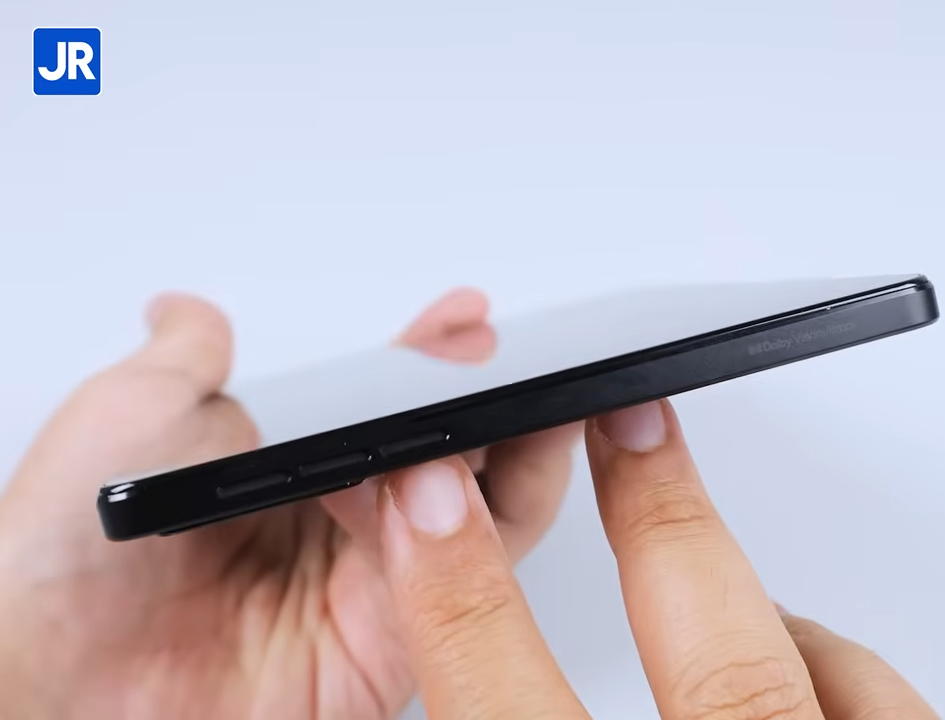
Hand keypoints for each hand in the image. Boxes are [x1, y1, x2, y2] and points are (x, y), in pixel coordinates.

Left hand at [0, 289, 581, 719]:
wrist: (48, 689)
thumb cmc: (57, 558)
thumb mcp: (124, 420)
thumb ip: (182, 361)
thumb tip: (190, 312)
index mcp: (284, 469)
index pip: (385, 401)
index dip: (432, 357)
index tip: (466, 321)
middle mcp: (335, 523)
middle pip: (451, 455)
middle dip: (496, 402)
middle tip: (524, 363)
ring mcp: (370, 582)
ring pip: (481, 514)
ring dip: (508, 455)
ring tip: (511, 406)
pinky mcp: (393, 641)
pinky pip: (466, 582)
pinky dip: (485, 530)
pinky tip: (459, 480)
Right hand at [377, 399, 939, 718]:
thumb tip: (470, 648)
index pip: (515, 715)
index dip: (464, 598)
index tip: (427, 502)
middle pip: (722, 670)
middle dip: (663, 524)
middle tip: (629, 425)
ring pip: (845, 686)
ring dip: (775, 620)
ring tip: (728, 580)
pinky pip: (910, 716)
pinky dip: (853, 680)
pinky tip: (818, 675)